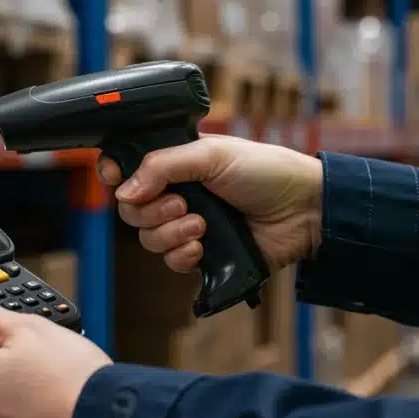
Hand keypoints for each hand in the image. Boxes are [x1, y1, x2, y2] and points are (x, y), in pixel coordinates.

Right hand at [98, 134, 322, 272]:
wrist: (304, 210)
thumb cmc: (266, 171)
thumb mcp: (212, 155)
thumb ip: (163, 166)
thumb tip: (123, 191)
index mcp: (177, 164)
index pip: (129, 170)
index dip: (116, 175)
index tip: (114, 178)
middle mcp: (178, 194)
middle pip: (132, 210)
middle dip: (152, 210)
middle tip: (182, 203)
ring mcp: (189, 226)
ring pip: (149, 239)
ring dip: (170, 233)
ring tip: (201, 225)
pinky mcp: (204, 256)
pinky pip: (171, 262)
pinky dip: (182, 255)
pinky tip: (202, 247)